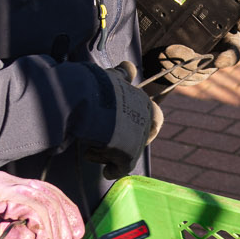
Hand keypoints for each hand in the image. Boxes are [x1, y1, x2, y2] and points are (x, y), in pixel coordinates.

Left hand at [0, 171, 84, 238]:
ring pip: (51, 196)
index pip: (36, 208)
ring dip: (64, 220)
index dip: (46, 236)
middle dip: (59, 231)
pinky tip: (65, 224)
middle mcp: (10, 184)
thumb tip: (29, 237)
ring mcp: (12, 186)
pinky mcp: (13, 193)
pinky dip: (57, 210)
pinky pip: (43, 197)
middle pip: (49, 201)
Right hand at [82, 61, 162, 178]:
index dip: (143, 127)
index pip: (155, 119)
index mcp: (144, 102)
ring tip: (93, 147)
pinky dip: (112, 171)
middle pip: (139, 139)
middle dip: (126, 144)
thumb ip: (122, 75)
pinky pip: (120, 168)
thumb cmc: (95, 86)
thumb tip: (129, 66)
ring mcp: (138, 138)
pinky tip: (105, 172)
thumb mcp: (112, 78)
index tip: (124, 130)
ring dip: (110, 154)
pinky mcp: (127, 155)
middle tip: (108, 143)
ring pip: (126, 153)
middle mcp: (145, 120)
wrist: (84, 98)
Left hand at [156, 15, 239, 88]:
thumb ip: (237, 15)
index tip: (218, 59)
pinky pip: (181, 79)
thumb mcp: (226, 11)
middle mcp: (217, 59)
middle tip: (171, 49)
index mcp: (230, 45)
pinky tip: (162, 63)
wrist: (191, 18)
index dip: (227, 59)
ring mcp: (203, 68)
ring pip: (191, 75)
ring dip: (176, 66)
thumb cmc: (214, 14)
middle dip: (188, 61)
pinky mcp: (188, 73)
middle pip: (204, 67)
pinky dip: (170, 73)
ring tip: (162, 54)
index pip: (234, 55)